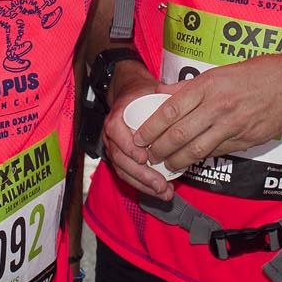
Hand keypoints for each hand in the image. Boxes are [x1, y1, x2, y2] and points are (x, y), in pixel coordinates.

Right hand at [102, 70, 169, 199]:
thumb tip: (170, 94)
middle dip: (141, 175)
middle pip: (121, 159)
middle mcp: (111, 136)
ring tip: (163, 192)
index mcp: (116, 117)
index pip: (116, 132)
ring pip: (124, 171)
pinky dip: (143, 185)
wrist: (130, 97)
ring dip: (143, 185)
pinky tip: (159, 191)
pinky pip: (128, 175)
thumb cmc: (141, 94)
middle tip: (160, 185)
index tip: (144, 157)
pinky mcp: (122, 159)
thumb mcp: (148, 89)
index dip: (129, 147)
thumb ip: (160, 92)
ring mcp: (115, 150)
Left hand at [135, 55, 281, 177]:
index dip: (151, 127)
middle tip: (147, 156)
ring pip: (196, 149)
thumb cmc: (256, 73)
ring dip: (176, 160)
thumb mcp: (219, 71)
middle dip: (159, 149)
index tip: (139, 137)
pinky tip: (190, 162)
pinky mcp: (245, 140)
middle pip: (179, 134)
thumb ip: (189, 86)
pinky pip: (216, 152)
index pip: (170, 110)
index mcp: (208, 86)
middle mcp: (217, 107)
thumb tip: (161, 94)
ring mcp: (232, 126)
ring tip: (165, 164)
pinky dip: (200, 159)